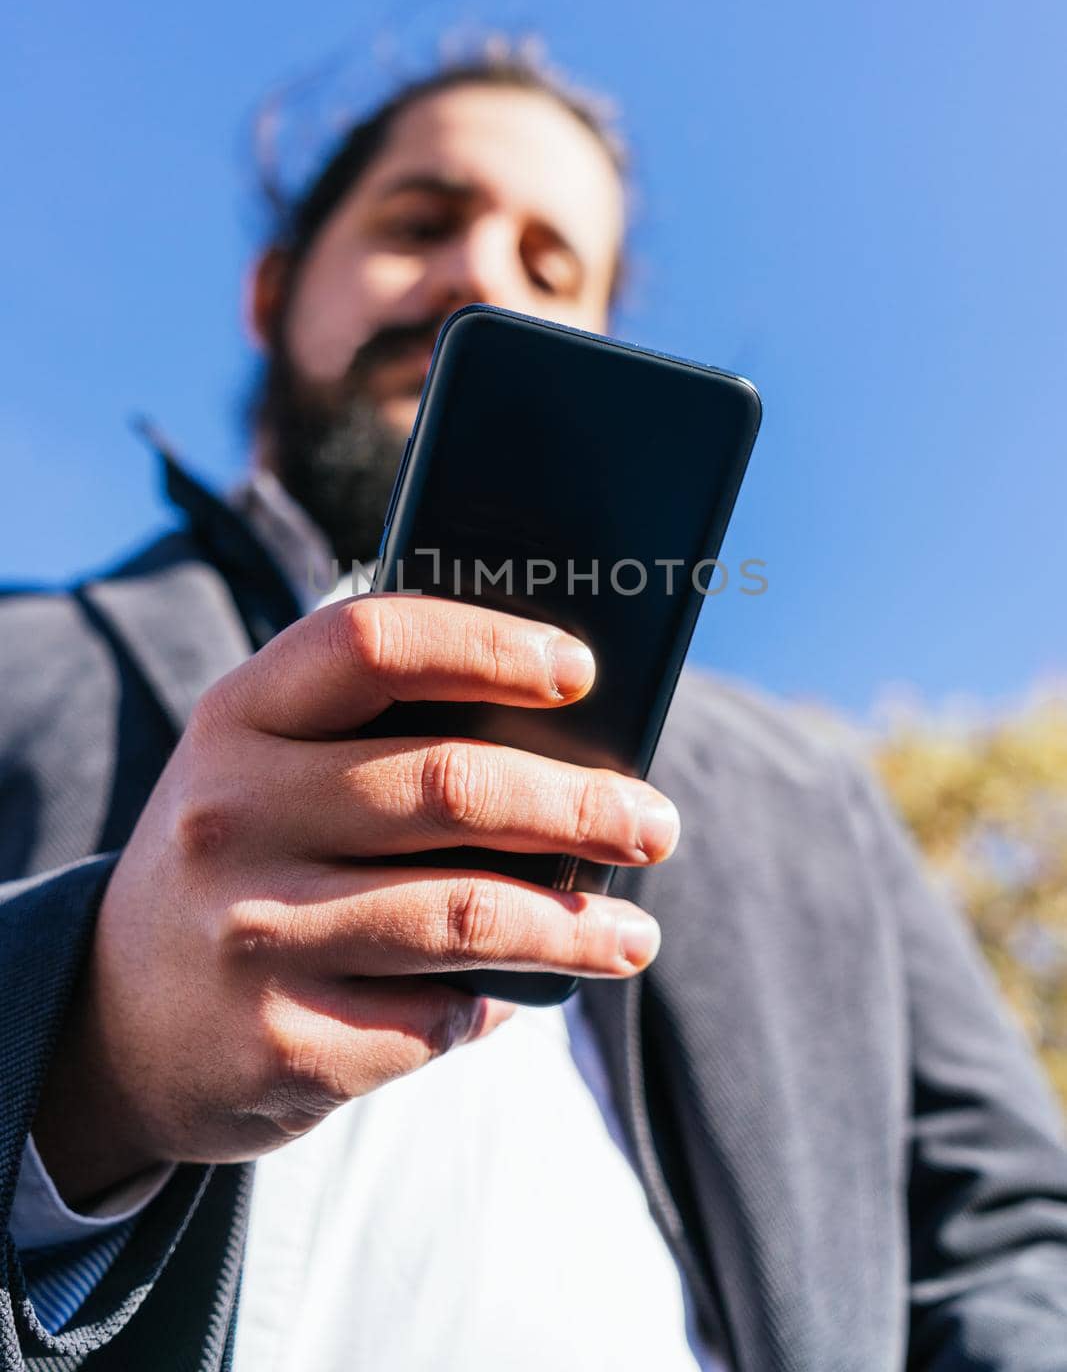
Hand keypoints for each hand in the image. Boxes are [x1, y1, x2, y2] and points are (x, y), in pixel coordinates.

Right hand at [34, 596, 677, 1200]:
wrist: (121, 1017)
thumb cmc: (248, 858)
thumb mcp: (272, 769)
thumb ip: (382, 740)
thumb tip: (575, 750)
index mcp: (239, 715)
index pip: (372, 643)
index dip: (489, 647)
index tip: (583, 671)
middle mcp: (228, 813)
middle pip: (448, 785)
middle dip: (579, 805)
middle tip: (654, 823)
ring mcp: (247, 931)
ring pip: (465, 913)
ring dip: (575, 925)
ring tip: (632, 935)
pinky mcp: (276, 1040)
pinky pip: (434, 1013)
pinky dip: (490, 1000)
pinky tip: (518, 993)